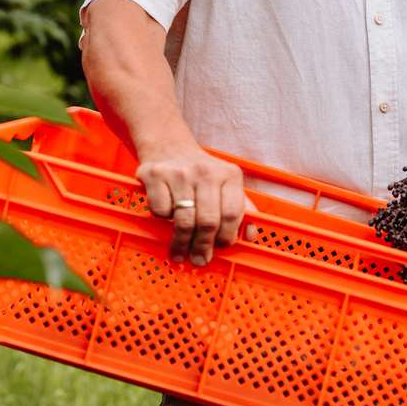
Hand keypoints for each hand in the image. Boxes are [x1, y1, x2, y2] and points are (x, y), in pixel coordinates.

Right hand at [135, 142, 253, 265]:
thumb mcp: (226, 184)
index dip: (226, 236)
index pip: (232, 214)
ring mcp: (179, 172)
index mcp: (230, 174)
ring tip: (179, 253)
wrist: (170, 146)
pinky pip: (160, 211)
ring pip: (184, 220)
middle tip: (198, 260)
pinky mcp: (155, 174)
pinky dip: (162, 219)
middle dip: (202, 246)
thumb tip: (251, 236)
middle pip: (208, 221)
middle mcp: (206, 172)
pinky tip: (166, 214)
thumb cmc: (202, 174)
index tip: (220, 248)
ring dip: (181, 242)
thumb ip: (241, 209)